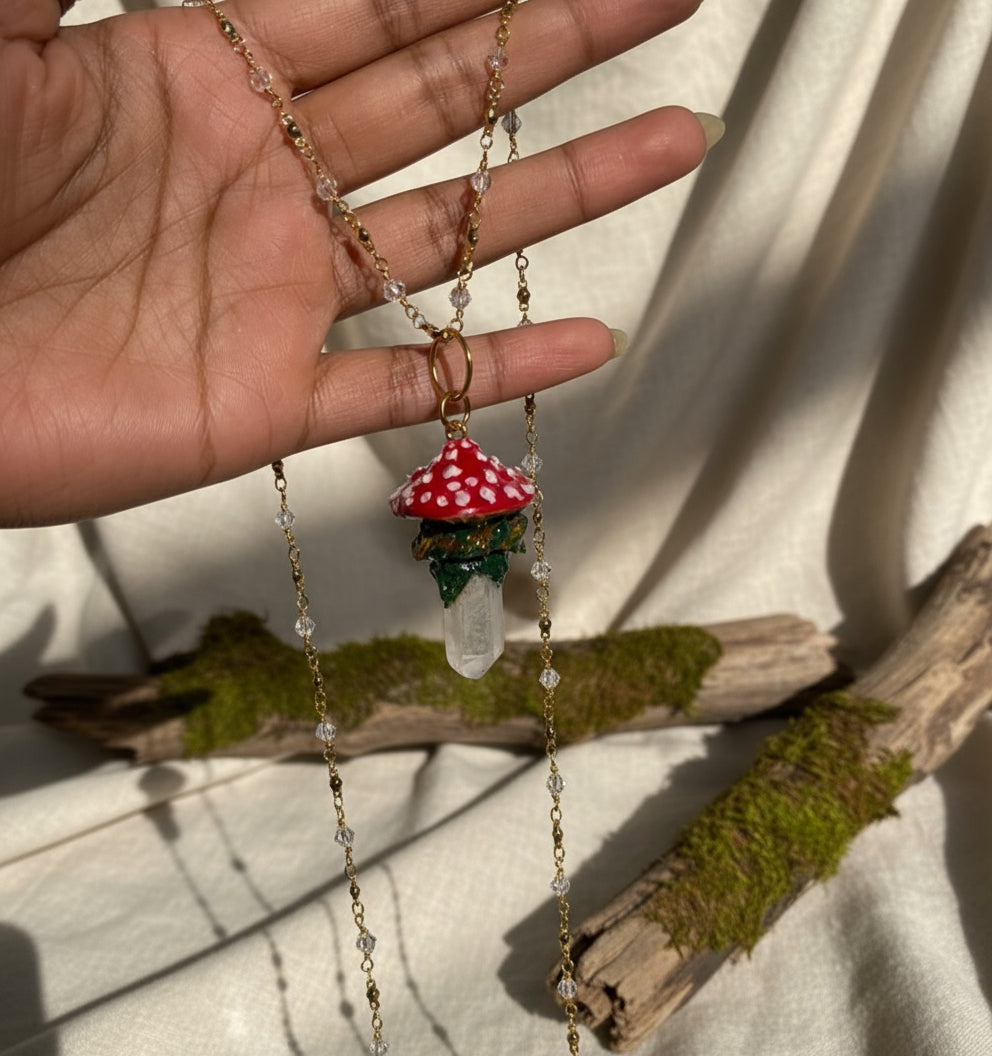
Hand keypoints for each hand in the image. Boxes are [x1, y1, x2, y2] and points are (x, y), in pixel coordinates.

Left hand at [0, 0, 705, 525]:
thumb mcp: (3, 34)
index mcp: (199, 73)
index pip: (377, 2)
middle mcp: (260, 179)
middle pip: (441, 99)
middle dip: (556, 44)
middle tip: (663, 1)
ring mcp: (276, 294)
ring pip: (450, 235)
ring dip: (564, 191)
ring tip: (672, 142)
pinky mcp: (271, 399)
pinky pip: (409, 381)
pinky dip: (498, 367)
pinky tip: (586, 341)